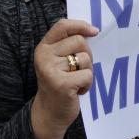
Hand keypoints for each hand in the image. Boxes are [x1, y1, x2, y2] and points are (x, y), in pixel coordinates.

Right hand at [31, 19, 96, 138]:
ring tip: (76, 81)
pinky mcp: (62, 84)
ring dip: (87, 71)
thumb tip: (93, 30)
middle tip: (79, 69)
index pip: (62, 25)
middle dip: (87, 54)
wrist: (49, 112)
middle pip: (79, 41)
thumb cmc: (59, 82)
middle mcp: (44, 56)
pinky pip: (88, 75)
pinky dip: (88, 84)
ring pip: (85, 59)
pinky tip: (77, 90)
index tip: (94, 31)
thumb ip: (68, 44)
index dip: (80, 25)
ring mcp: (51, 70)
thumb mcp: (57, 60)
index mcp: (43, 47)